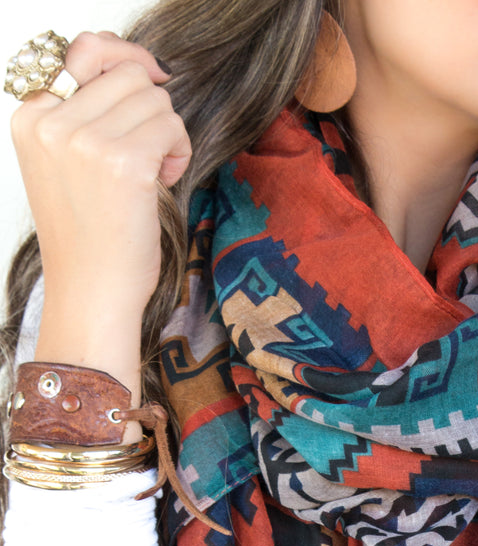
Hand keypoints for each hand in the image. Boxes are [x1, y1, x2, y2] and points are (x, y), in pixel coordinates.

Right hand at [10, 30, 190, 328]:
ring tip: (152, 175)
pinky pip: (171, 126)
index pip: (84, 52)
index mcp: (30, 118)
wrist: (91, 293)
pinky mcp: (123, 162)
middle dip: (150, 111)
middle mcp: (52, 122)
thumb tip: (140, 64)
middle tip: (148, 155)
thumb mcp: (67, 165)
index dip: (124, 65)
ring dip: (167, 134)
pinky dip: (179, 152)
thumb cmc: (89, 238)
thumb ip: (87, 113)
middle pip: (128, 75)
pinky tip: (163, 182)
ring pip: (154, 98)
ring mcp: (85, 140)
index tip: (148, 83)